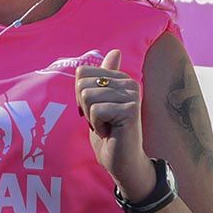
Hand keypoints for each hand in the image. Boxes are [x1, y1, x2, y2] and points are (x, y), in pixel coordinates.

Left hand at [75, 49, 155, 200]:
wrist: (122, 161)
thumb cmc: (109, 132)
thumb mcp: (100, 102)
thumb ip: (103, 78)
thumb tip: (116, 51)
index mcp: (120, 77)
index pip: (83, 72)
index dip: (80, 95)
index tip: (95, 109)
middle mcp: (129, 82)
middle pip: (83, 83)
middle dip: (84, 106)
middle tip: (101, 120)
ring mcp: (132, 95)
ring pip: (88, 96)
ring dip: (91, 117)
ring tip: (106, 125)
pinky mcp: (130, 110)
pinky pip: (96, 110)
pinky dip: (97, 125)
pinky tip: (110, 131)